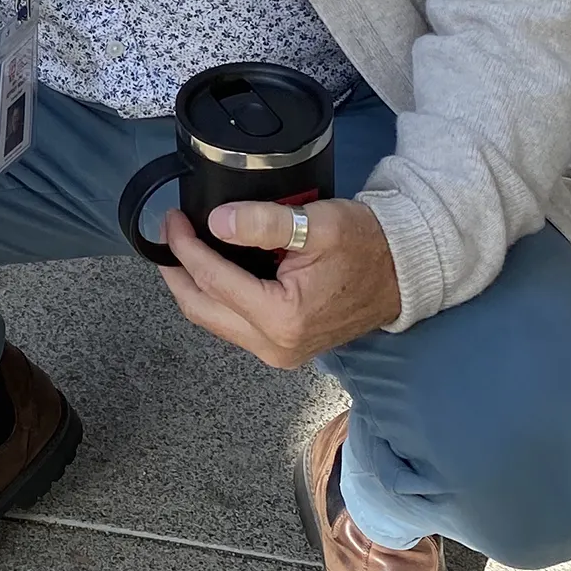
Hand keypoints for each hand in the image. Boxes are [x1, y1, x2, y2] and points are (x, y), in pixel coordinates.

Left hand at [157, 198, 401, 369]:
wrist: (404, 272)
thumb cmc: (367, 245)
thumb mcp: (318, 224)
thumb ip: (264, 222)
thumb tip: (216, 221)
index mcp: (282, 318)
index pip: (212, 279)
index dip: (184, 247)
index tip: (172, 219)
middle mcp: (275, 345)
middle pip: (201, 309)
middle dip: (175, 272)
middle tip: (167, 234)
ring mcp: (279, 351)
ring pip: (213, 320)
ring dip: (192, 285)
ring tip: (181, 249)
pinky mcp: (282, 347)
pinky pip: (232, 324)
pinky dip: (214, 296)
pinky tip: (209, 270)